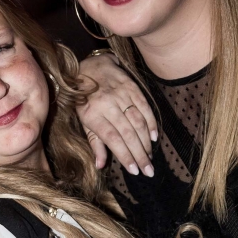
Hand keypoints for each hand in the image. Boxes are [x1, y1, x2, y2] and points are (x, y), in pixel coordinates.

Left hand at [77, 53, 157, 175]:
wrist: (91, 66)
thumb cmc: (85, 98)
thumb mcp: (84, 120)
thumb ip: (94, 143)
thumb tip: (100, 166)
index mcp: (93, 115)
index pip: (112, 139)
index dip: (125, 155)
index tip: (134, 170)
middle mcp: (108, 105)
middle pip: (128, 134)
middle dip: (140, 154)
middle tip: (148, 170)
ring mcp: (121, 95)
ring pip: (138, 122)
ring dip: (145, 142)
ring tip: (150, 157)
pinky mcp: (132, 87)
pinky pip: (144, 107)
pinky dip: (151, 123)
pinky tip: (153, 137)